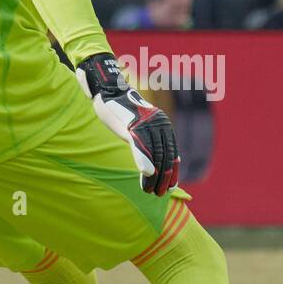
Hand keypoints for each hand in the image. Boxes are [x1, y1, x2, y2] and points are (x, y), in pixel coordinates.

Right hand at [76, 53, 179, 195]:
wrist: (109, 90)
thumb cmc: (122, 110)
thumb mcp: (140, 126)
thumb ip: (149, 141)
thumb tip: (157, 162)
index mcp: (164, 125)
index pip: (172, 153)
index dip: (173, 172)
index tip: (171, 187)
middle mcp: (160, 124)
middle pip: (165, 157)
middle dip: (163, 178)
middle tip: (159, 193)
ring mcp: (147, 125)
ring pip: (154, 155)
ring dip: (153, 177)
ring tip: (149, 191)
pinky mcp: (133, 125)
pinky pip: (141, 147)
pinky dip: (143, 162)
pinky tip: (146, 175)